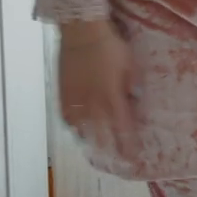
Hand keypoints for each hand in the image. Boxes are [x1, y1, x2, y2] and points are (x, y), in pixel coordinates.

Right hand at [57, 20, 133, 153]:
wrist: (82, 35)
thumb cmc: (111, 47)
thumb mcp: (131, 65)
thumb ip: (132, 85)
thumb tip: (134, 99)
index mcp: (112, 98)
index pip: (122, 128)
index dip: (127, 145)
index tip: (132, 158)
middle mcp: (93, 105)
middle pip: (102, 135)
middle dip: (109, 150)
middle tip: (114, 161)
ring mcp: (75, 101)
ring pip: (82, 130)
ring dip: (90, 142)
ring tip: (96, 151)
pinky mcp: (62, 95)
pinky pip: (67, 118)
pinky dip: (73, 128)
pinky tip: (77, 132)